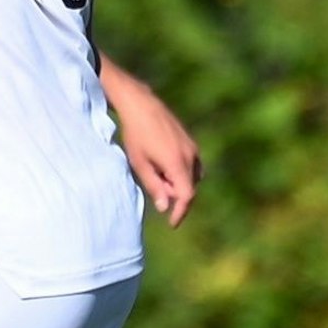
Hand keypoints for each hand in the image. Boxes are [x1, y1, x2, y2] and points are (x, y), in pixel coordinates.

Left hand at [103, 63, 200, 227]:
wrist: (140, 103)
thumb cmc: (135, 134)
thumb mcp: (140, 164)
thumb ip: (154, 186)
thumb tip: (165, 207)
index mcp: (178, 163)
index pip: (187, 195)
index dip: (181, 212)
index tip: (172, 223)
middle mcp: (190, 155)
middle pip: (190, 187)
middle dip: (175, 195)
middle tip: (155, 188)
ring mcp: (192, 146)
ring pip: (192, 176)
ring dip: (178, 184)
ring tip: (156, 175)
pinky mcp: (189, 140)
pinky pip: (191, 165)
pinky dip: (181, 173)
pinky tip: (163, 166)